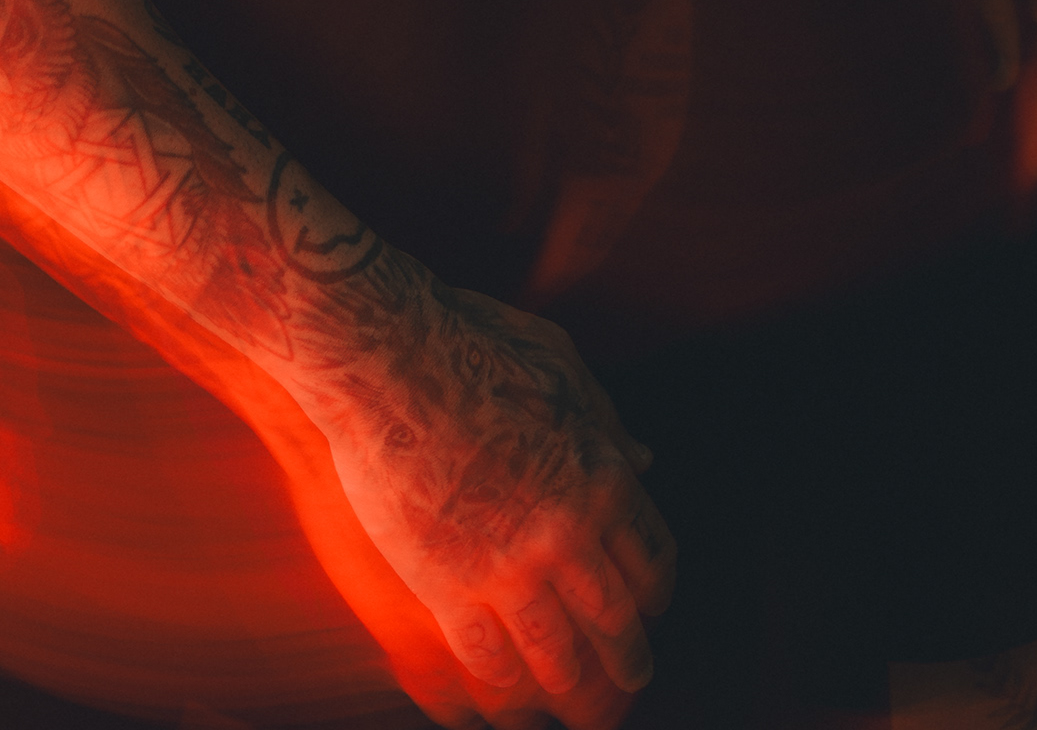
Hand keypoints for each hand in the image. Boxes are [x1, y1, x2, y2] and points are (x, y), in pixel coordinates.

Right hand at [325, 280, 674, 723]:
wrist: (382, 354)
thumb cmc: (469, 342)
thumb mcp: (555, 364)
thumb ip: (602, 419)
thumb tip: (645, 457)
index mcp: (599, 478)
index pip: (652, 561)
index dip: (654, 593)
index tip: (648, 608)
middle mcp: (565, 533)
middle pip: (616, 624)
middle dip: (628, 662)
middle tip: (630, 680)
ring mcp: (507, 565)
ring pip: (558, 657)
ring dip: (572, 689)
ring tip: (571, 706)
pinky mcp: (447, 586)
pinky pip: (487, 656)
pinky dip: (500, 675)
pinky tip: (500, 680)